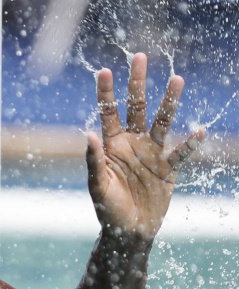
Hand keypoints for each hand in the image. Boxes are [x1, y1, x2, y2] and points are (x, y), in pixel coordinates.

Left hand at [86, 53, 204, 239]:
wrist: (128, 231)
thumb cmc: (108, 210)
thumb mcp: (97, 186)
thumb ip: (94, 160)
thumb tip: (88, 133)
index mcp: (112, 145)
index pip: (108, 113)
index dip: (106, 92)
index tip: (104, 70)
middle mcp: (132, 143)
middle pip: (136, 107)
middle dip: (138, 83)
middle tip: (140, 57)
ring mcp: (152, 154)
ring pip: (162, 122)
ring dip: (169, 102)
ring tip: (176, 79)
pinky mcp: (168, 169)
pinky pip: (181, 153)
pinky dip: (191, 144)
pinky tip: (200, 131)